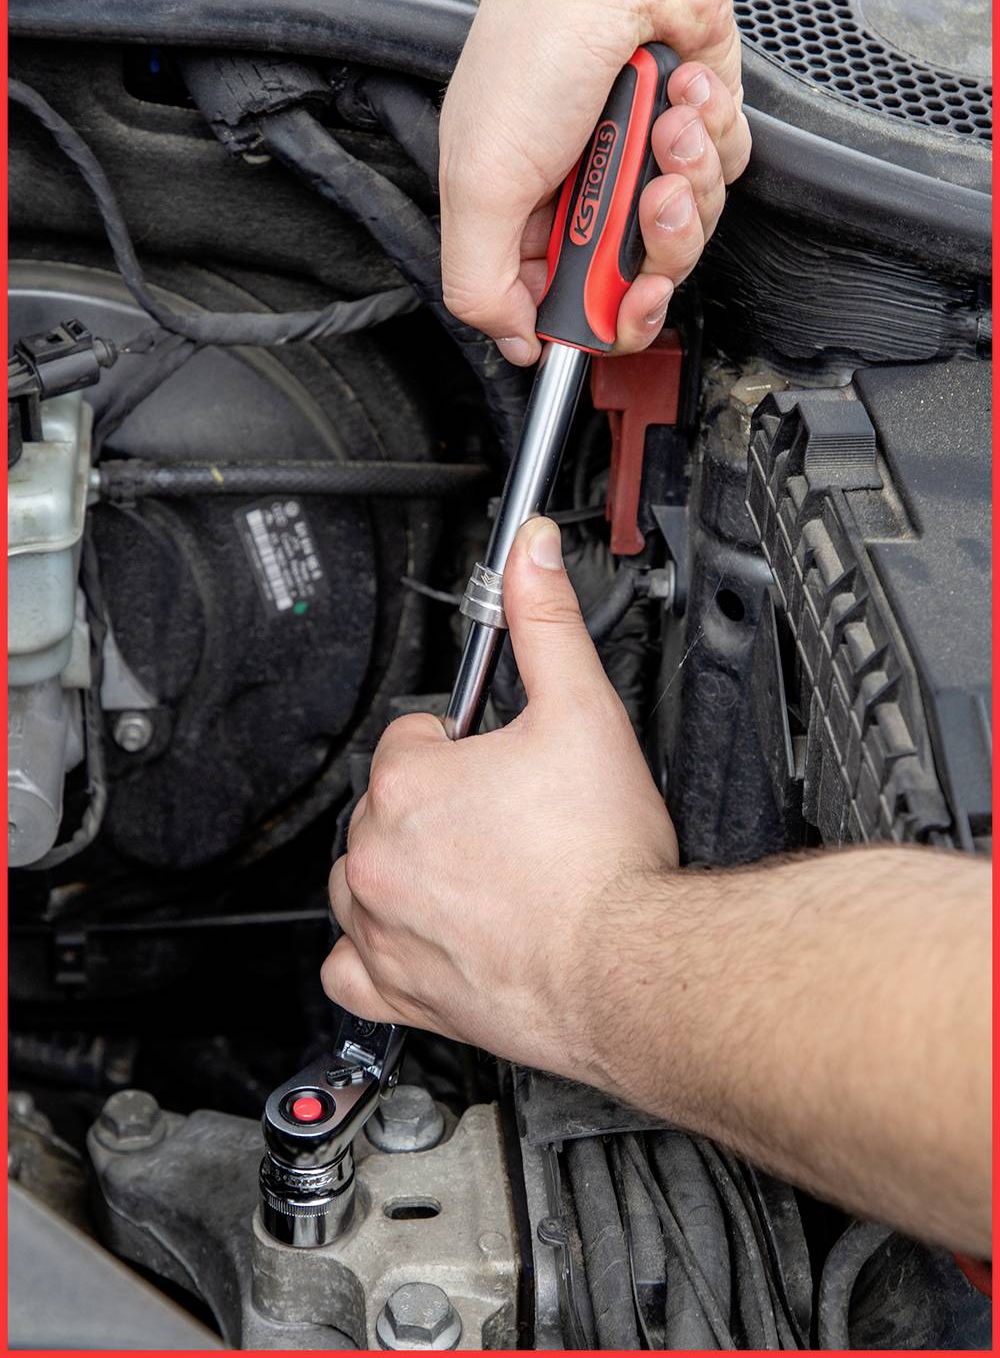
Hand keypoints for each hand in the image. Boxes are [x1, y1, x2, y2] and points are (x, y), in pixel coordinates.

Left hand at [322, 515, 677, 1079]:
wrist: (629, 967)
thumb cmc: (604, 861)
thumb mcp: (584, 710)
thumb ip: (547, 621)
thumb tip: (531, 550)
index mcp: (410, 783)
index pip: (410, 738)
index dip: (460, 745)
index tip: (499, 763)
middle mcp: (379, 854)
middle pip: (383, 806)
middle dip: (436, 806)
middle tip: (506, 819)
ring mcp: (384, 925)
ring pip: (359, 878)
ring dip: (398, 868)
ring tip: (471, 869)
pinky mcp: (398, 990)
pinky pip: (347, 970)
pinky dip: (371, 951)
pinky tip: (415, 934)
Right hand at [440, 0, 837, 363]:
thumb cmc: (539, 44)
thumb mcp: (480, 181)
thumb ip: (480, 281)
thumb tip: (510, 343)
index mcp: (521, 217)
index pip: (567, 308)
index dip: (605, 315)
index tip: (625, 297)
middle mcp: (581, 198)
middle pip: (640, 281)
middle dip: (655, 238)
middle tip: (645, 194)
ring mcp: (638, 166)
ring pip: (688, 231)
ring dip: (685, 175)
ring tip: (665, 123)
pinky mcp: (692, 134)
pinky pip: (723, 176)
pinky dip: (710, 133)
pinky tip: (683, 91)